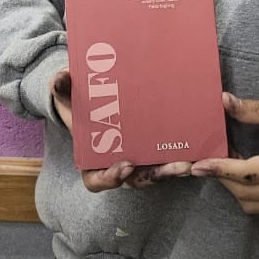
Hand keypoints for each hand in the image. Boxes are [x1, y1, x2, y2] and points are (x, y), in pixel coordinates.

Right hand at [50, 69, 191, 191]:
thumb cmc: (79, 102)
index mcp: (92, 159)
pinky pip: (169, 155)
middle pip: (138, 178)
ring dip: (175, 169)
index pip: (99, 180)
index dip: (111, 178)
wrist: (96, 99)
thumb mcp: (65, 94)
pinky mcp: (156, 149)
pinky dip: (181, 152)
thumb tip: (61, 78)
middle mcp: (118, 164)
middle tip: (177, 167)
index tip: (124, 166)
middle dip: (158, 175)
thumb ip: (61, 87)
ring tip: (191, 162)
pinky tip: (198, 142)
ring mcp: (139, 159)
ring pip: (158, 171)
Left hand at [189, 92, 258, 214]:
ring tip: (225, 166)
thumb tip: (223, 101)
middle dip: (223, 179)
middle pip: (247, 193)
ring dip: (235, 188)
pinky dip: (250, 194)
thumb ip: (252, 109)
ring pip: (253, 204)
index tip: (200, 165)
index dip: (221, 169)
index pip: (249, 173)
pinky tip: (243, 176)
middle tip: (208, 162)